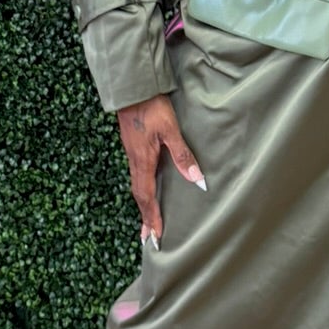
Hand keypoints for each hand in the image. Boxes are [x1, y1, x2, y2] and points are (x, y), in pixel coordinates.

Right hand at [115, 93, 203, 248]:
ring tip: (147, 221)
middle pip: (139, 196)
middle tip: (148, 239)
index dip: (151, 218)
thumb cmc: (152, 108)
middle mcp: (135, 161)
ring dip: (143, 206)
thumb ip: (183, 155)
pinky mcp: (134, 147)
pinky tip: (147, 190)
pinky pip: (137, 176)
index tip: (155, 237)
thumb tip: (196, 181)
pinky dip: (142, 190)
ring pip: (137, 186)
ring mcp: (133, 154)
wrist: (132, 89)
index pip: (147, 196)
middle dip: (145, 218)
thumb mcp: (170, 130)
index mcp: (143, 161)